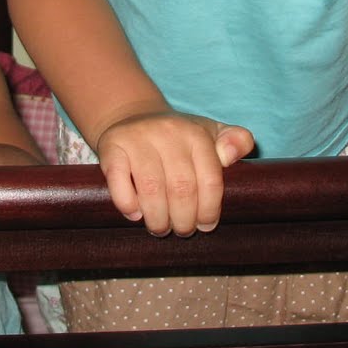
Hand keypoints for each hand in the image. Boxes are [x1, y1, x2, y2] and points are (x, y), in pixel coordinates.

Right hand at [94, 110, 254, 236]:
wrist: (132, 116)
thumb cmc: (178, 137)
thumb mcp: (211, 133)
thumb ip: (236, 141)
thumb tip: (232, 155)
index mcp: (196, 133)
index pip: (210, 179)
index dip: (209, 210)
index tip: (205, 225)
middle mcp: (168, 132)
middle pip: (181, 188)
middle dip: (184, 219)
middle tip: (182, 230)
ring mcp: (137, 137)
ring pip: (151, 188)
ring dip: (157, 218)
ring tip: (160, 228)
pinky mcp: (111, 144)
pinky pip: (118, 178)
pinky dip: (127, 203)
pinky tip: (135, 214)